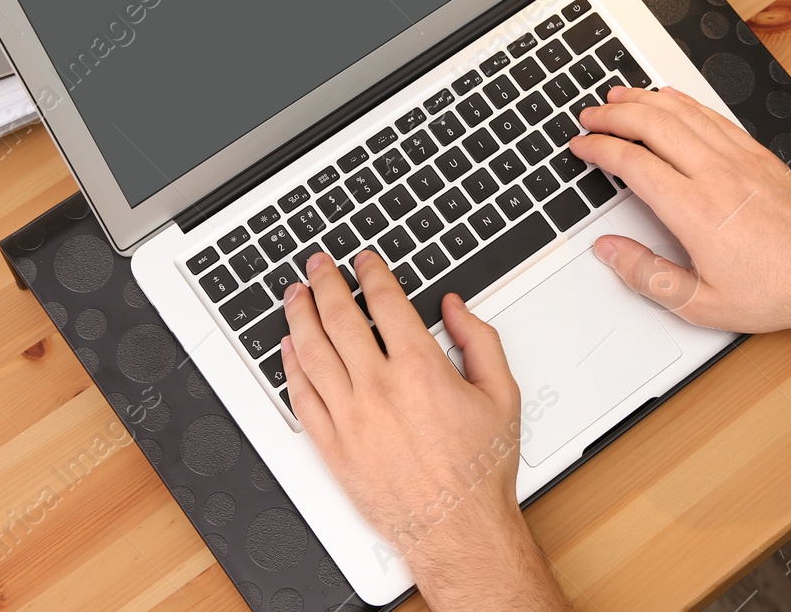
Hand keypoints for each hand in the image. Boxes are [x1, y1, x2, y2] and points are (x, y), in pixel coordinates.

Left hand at [281, 251, 546, 592]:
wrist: (457, 529)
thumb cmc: (479, 471)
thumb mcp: (501, 394)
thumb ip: (480, 341)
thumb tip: (455, 307)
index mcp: (421, 369)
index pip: (385, 303)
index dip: (371, 274)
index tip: (364, 261)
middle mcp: (380, 389)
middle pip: (340, 318)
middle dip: (326, 283)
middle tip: (319, 264)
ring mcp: (351, 418)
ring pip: (312, 352)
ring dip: (299, 315)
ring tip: (295, 294)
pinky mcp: (333, 447)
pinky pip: (302, 397)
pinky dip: (291, 367)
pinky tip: (288, 348)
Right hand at [569, 86, 790, 333]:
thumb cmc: (776, 290)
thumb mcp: (701, 304)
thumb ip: (646, 276)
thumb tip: (609, 250)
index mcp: (696, 211)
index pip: (634, 164)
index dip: (599, 149)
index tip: (582, 147)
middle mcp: (717, 175)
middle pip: (653, 125)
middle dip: (614, 114)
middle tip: (590, 116)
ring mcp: (741, 159)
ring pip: (683, 112)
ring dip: (645, 100)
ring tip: (619, 95)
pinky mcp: (759, 155)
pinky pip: (713, 116)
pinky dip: (684, 102)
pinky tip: (670, 99)